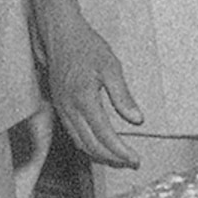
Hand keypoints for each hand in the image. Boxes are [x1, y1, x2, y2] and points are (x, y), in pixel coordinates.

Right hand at [40, 14, 145, 169]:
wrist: (59, 33)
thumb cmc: (85, 46)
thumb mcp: (110, 66)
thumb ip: (122, 96)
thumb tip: (137, 120)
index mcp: (83, 99)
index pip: (105, 135)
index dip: (121, 152)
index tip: (136, 159)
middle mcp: (69, 108)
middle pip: (91, 145)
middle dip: (113, 159)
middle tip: (132, 163)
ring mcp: (62, 109)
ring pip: (80, 143)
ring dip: (100, 156)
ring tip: (119, 160)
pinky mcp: (59, 106)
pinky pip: (73, 134)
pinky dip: (88, 145)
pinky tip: (100, 145)